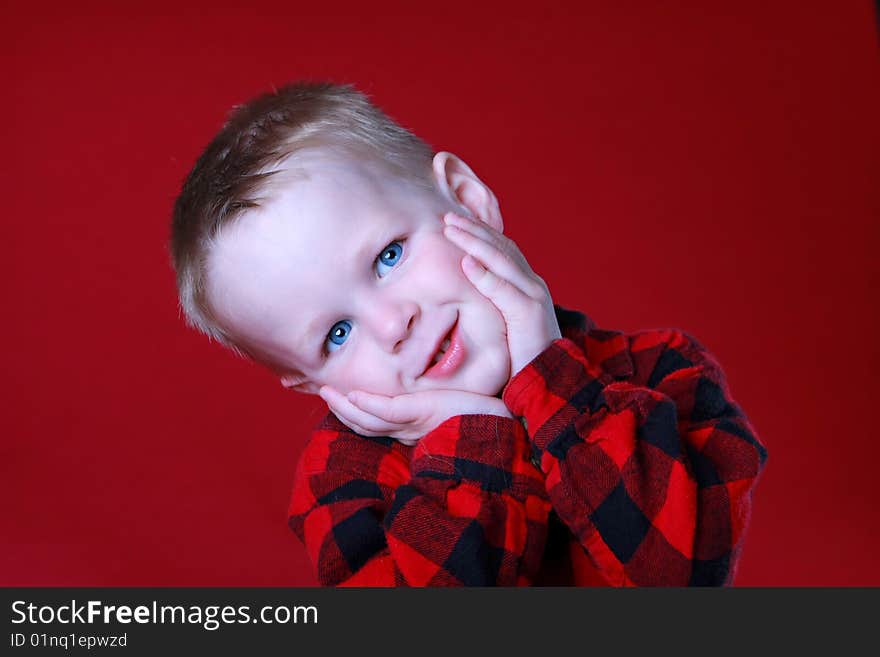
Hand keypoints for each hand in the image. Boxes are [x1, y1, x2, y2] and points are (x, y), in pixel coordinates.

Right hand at [318, 385, 512, 445]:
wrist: (503, 422)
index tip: (339, 395)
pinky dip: (364, 404)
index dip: (354, 410)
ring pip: (366, 419)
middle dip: (340, 409)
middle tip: (321, 392)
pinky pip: (384, 411)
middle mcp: (407, 429)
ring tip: (324, 391)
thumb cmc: (483, 410)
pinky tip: (348, 395)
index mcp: (414, 425)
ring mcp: (411, 424)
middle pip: (363, 423)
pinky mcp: (418, 414)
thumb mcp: (456, 397)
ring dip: (342, 407)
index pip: (377, 420)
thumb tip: (439, 360)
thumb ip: (442, 385)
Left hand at [442, 211, 561, 377]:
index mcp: (526, 286)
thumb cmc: (523, 358)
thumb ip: (493, 305)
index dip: (479, 233)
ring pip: (502, 261)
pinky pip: (504, 290)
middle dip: (473, 229)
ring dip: (475, 242)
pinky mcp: (530, 314)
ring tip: (452, 229)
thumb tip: (469, 294)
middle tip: (447, 217)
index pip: (502, 250)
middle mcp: (532, 285)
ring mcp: (533, 297)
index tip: (455, 222)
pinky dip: (485, 275)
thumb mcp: (506, 325)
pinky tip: (466, 263)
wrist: (549, 384)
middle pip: (501, 248)